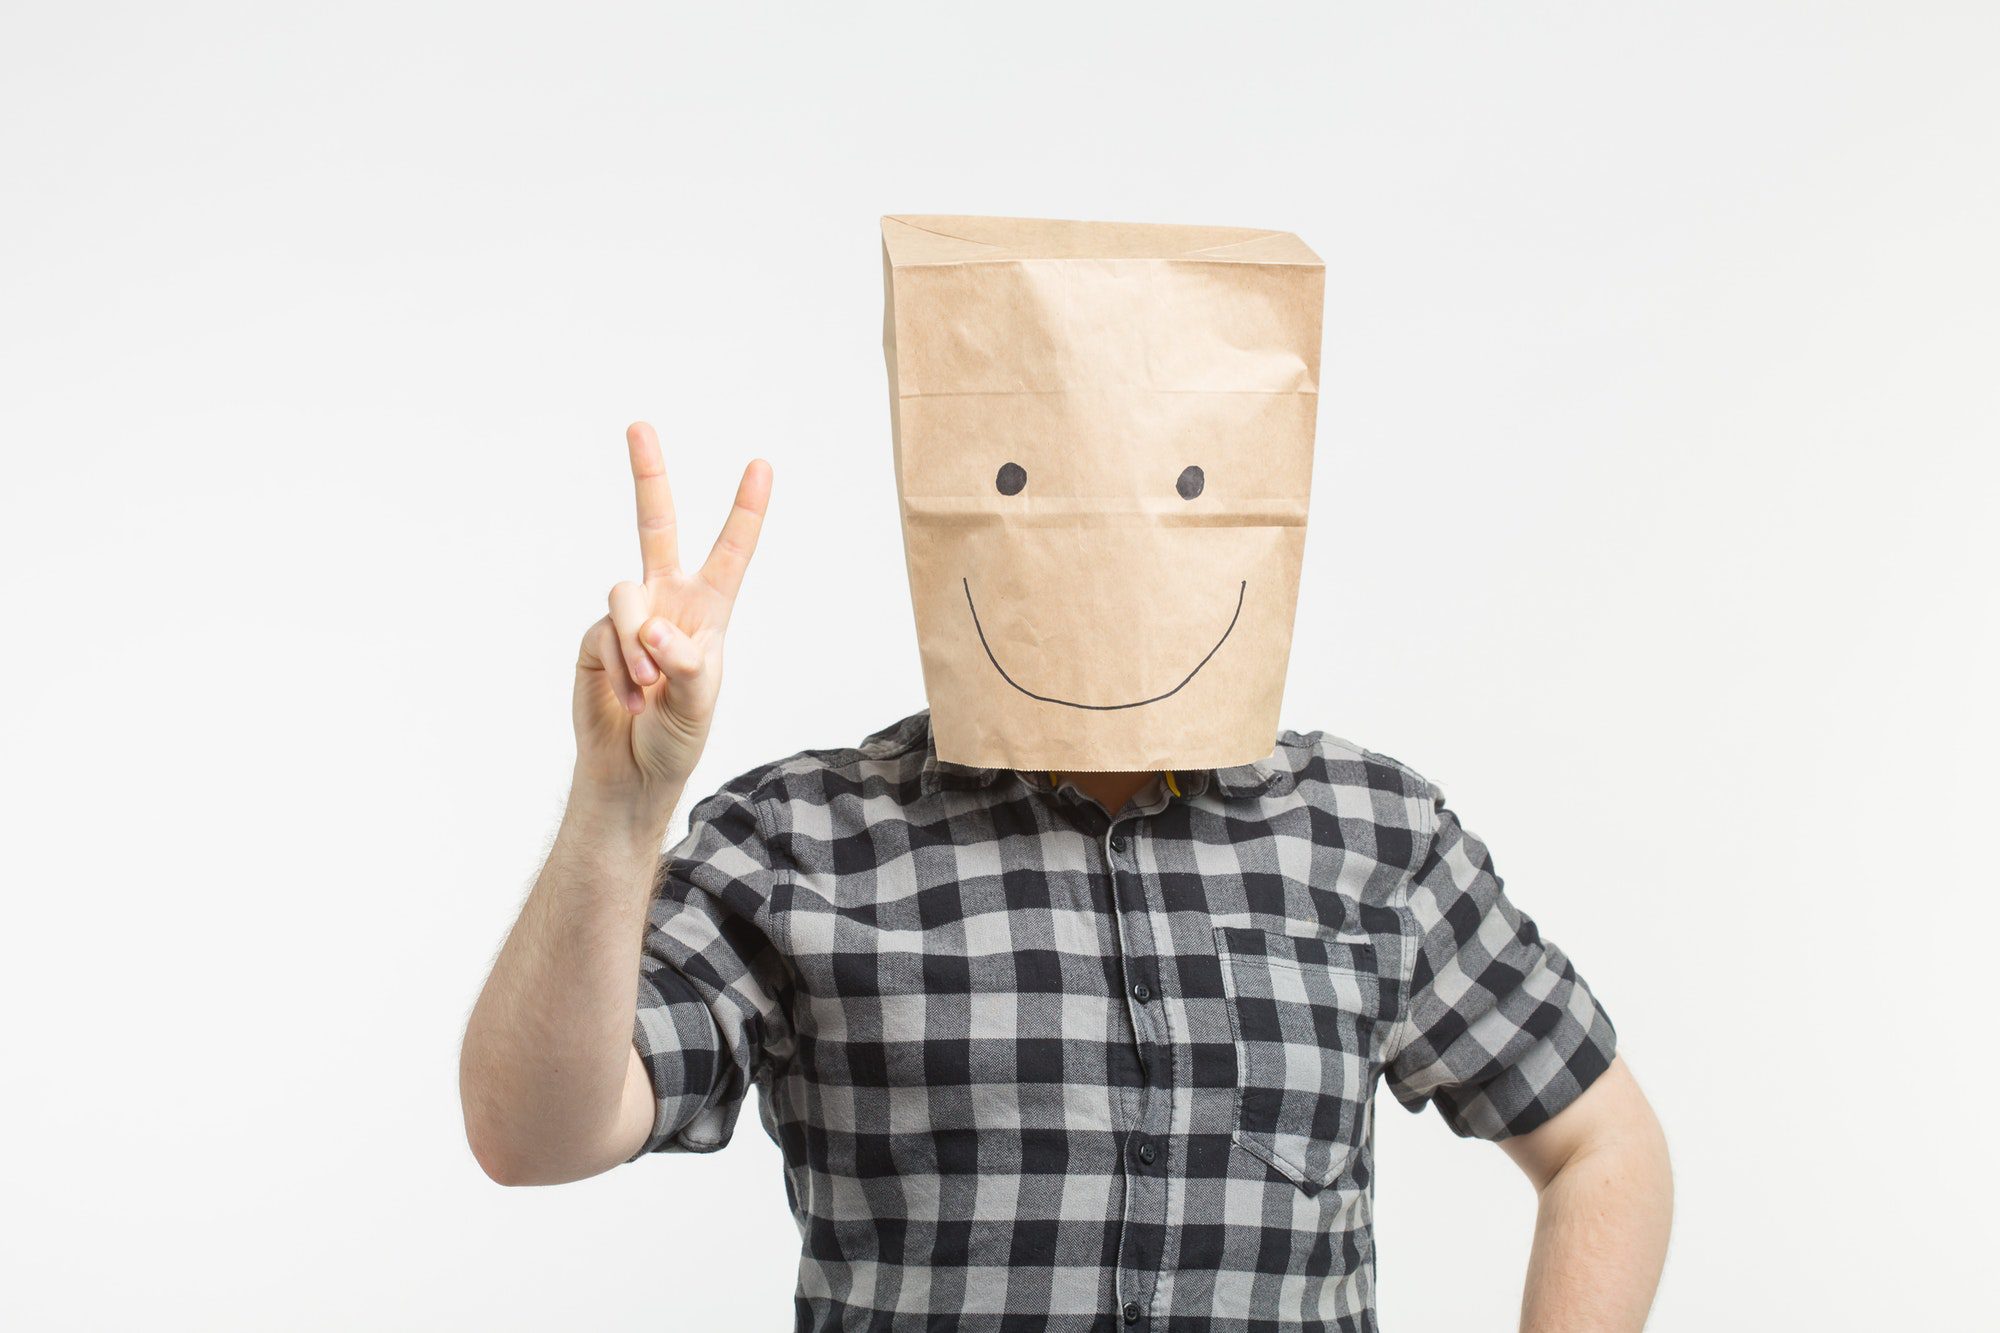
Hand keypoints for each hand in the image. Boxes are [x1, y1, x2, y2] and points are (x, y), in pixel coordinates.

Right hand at [572, 422, 771, 811]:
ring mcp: (627, 616)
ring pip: (626, 594)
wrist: (631, 771)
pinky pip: (604, 633)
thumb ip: (687, 663)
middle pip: (655, 525)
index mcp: (708, 609)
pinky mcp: (594, 638)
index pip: (730, 551)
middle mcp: (667, 601)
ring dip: (639, 643)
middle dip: (648, 475)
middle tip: (638, 425)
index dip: (745, 510)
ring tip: (648, 685)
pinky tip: (628, 698)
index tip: (761, 464)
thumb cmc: (678, 735)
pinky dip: (619, 668)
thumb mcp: (700, 703)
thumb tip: (654, 628)